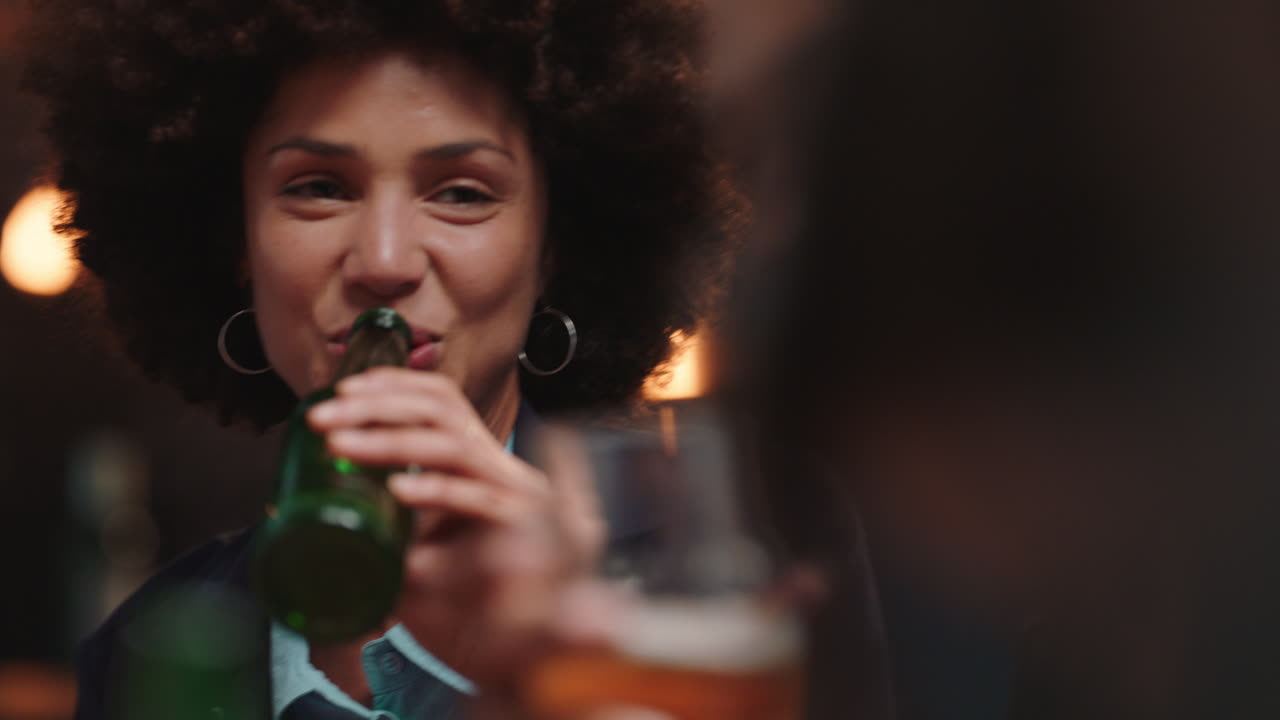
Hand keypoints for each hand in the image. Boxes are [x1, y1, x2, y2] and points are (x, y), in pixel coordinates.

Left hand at [307, 367, 605, 681]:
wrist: (512, 657)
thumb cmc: (458, 604)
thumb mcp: (407, 552)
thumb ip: (375, 527)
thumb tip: (295, 509)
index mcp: (474, 463)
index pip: (440, 397)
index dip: (393, 383)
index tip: (342, 387)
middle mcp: (496, 468)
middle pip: (442, 407)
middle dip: (377, 404)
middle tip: (322, 418)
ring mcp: (512, 494)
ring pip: (454, 444)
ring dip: (391, 439)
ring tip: (340, 447)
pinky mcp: (521, 529)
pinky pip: (478, 500)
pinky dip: (436, 490)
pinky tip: (398, 489)